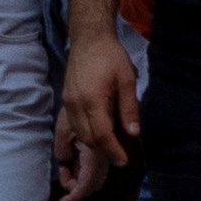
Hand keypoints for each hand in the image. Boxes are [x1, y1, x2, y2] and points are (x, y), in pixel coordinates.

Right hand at [58, 34, 142, 191]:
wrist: (88, 39)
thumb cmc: (111, 57)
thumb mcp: (127, 80)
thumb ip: (129, 107)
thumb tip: (134, 133)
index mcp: (92, 100)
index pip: (101, 134)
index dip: (113, 150)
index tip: (123, 162)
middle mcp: (75, 104)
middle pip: (87, 138)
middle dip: (103, 152)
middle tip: (120, 157)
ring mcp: (68, 103)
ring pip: (78, 134)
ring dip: (93, 145)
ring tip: (110, 149)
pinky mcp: (66, 101)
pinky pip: (73, 125)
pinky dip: (85, 135)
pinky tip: (96, 134)